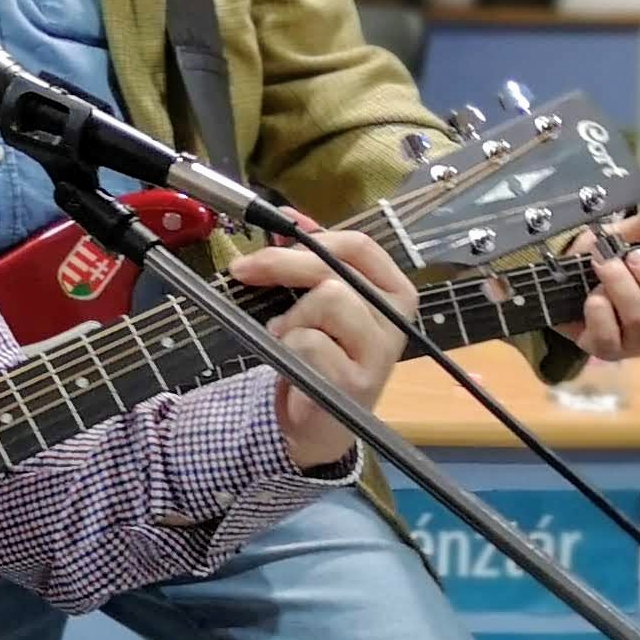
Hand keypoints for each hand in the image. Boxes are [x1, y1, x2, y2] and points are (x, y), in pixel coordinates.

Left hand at [231, 226, 423, 468]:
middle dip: (280, 264)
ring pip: (327, 300)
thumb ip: (310, 260)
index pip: (360, 245)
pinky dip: (287, 348)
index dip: (311, 237)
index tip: (272, 239)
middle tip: (243, 270)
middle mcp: (396, 318)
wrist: (317, 422)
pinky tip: (292, 363)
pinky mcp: (357, 381)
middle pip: (337, 268)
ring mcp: (380, 351)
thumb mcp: (317, 302)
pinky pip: (309, 341)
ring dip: (290, 317)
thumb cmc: (320, 355)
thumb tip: (289, 217)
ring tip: (286, 336)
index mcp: (393, 291)